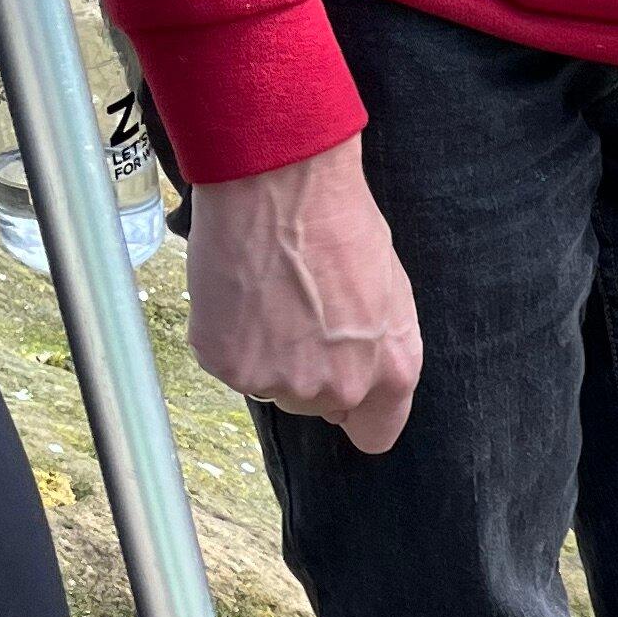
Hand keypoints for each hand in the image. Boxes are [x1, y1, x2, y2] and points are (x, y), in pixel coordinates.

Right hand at [186, 138, 423, 453]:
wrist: (277, 182)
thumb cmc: (338, 220)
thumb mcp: (388, 289)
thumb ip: (379, 345)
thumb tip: (363, 374)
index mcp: (391, 372)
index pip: (375, 434)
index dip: (357, 409)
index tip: (342, 385)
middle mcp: (338, 388)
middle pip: (315, 404)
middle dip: (306, 368)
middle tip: (294, 308)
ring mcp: (279, 382)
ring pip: (269, 384)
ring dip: (265, 351)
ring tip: (266, 293)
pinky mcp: (229, 365)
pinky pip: (226, 361)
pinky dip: (227, 334)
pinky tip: (238, 290)